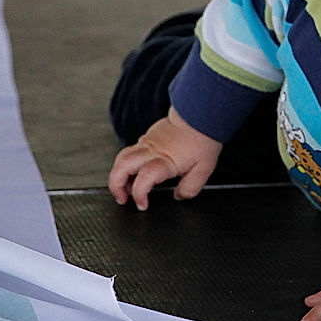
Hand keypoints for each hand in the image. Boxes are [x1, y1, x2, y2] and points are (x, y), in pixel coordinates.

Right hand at [108, 107, 222, 209]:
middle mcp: (151, 151)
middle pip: (121, 167)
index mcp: (164, 160)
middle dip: (116, 186)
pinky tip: (137, 172)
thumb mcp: (204, 169)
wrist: (199, 115)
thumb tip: (179, 196)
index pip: (143, 180)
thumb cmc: (202, 139)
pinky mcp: (147, 137)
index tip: (143, 204)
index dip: (139, 195)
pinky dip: (127, 165)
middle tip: (122, 199)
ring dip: (119, 176)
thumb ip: (190, 187)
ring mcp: (146, 143)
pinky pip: (130, 152)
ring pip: (121, 158)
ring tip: (127, 189)